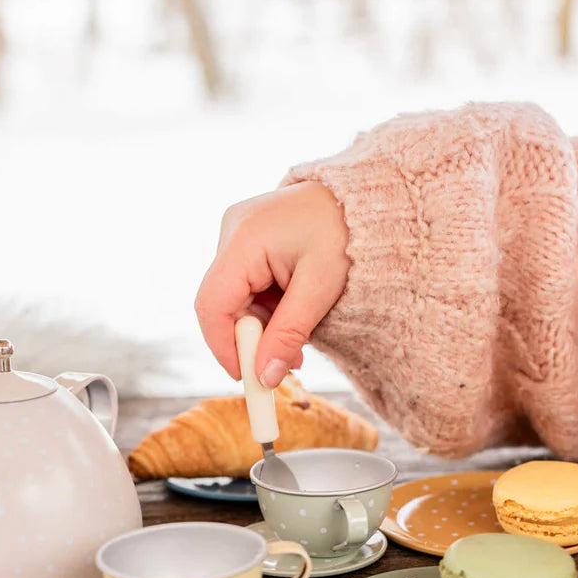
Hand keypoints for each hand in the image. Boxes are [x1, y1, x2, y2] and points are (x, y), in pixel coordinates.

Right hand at [194, 181, 349, 387]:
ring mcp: (238, 234)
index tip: (247, 377)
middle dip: (251, 340)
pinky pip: (248, 286)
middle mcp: (232, 232)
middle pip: (223, 305)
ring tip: (299, 340)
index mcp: (243, 238)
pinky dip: (268, 309)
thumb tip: (264, 377)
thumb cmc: (347, 233)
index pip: (212, 305)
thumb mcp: (320, 289)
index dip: (224, 348)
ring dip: (263, 327)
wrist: (365, 199)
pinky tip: (294, 316)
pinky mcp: (249, 241)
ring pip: (236, 299)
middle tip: (283, 364)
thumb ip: (288, 335)